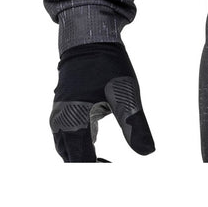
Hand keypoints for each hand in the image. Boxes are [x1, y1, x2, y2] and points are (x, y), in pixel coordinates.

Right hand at [49, 42, 155, 161]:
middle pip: (71, 157)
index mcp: (74, 122)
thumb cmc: (108, 64)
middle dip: (89, 166)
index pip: (82, 161)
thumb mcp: (126, 94)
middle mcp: (61, 122)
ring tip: (104, 159)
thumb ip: (135, 125)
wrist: (89, 36)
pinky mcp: (63, 105)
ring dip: (82, 155)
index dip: (97, 170)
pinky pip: (66, 132)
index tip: (114, 169)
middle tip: (111, 166)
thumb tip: (148, 152)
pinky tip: (95, 137)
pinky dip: (79, 141)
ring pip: (66, 147)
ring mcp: (59, 113)